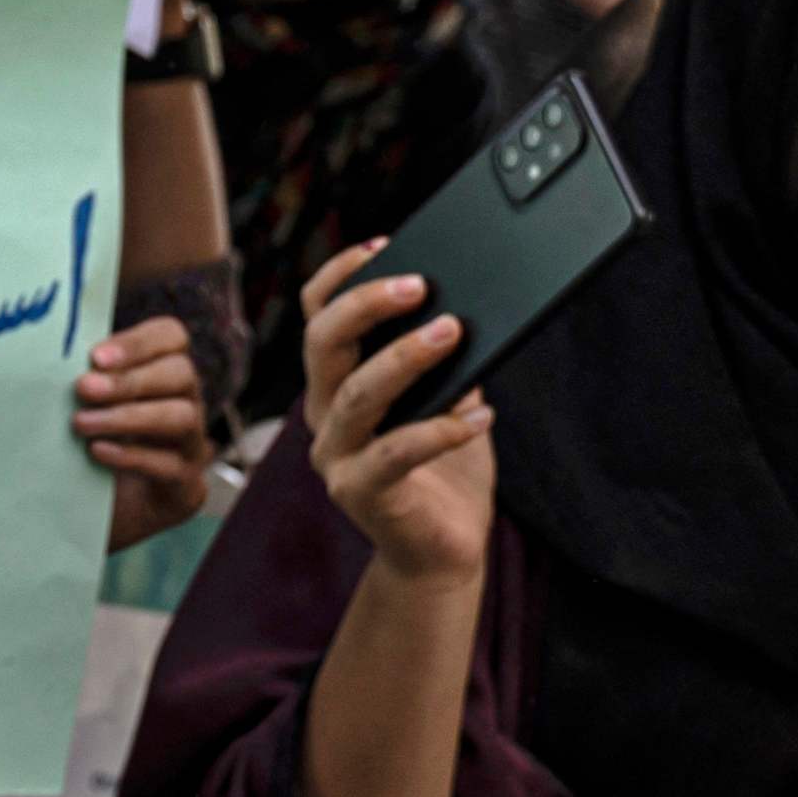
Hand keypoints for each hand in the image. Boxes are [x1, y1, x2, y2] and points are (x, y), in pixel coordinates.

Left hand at [75, 313, 214, 546]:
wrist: (78, 513)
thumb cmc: (73, 446)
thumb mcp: (73, 407)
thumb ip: (77, 378)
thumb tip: (45, 350)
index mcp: (160, 372)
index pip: (170, 337)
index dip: (138, 342)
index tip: (95, 356)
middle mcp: (184, 402)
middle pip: (180, 373)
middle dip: (129, 380)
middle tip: (82, 388)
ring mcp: (190, 446)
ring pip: (180, 416)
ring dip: (128, 416)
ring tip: (81, 423)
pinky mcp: (184, 487)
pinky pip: (171, 465)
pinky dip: (132, 456)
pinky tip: (98, 452)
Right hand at [297, 234, 489, 584]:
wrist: (443, 551)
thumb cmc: (446, 473)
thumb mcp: (448, 401)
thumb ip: (447, 363)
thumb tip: (467, 307)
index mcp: (335, 385)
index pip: (315, 317)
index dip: (340, 276)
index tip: (384, 245)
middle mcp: (324, 416)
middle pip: (322, 344)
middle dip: (366, 305)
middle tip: (420, 285)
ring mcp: (336, 457)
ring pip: (357, 393)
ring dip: (406, 357)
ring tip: (453, 331)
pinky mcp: (362, 493)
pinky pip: (396, 452)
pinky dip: (442, 429)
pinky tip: (481, 415)